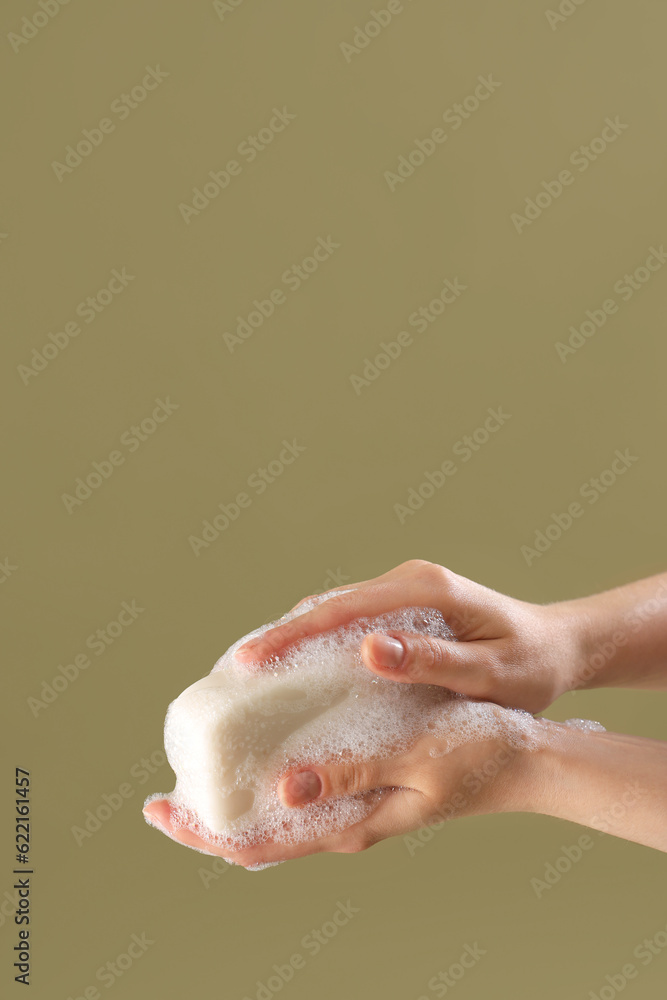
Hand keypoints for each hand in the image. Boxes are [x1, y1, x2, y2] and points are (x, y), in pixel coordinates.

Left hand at [143, 705, 535, 867]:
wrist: (524, 755)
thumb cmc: (479, 754)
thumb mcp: (416, 759)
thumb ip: (354, 772)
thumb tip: (285, 789)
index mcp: (351, 825)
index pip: (259, 845)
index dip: (203, 833)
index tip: (159, 809)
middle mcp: (344, 819)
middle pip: (258, 832)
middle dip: (206, 819)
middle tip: (162, 791)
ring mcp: (352, 800)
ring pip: (277, 809)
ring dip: (234, 793)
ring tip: (197, 764)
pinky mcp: (362, 776)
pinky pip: (304, 781)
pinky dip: (269, 766)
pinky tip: (257, 736)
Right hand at [235, 559, 578, 713]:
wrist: (560, 648)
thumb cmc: (531, 665)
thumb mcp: (490, 672)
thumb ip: (432, 660)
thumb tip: (368, 650)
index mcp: (424, 589)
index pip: (343, 609)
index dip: (291, 634)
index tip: (250, 660)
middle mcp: (408, 582)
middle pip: (329, 605)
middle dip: (281, 636)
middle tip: (236, 673)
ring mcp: (405, 594)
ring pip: (336, 613)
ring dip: (296, 638)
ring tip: (254, 676)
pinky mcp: (405, 611)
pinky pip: (351, 623)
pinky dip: (320, 643)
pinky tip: (300, 673)